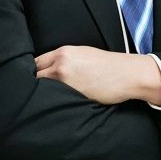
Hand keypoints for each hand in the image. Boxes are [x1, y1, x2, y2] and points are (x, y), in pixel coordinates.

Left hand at [35, 45, 160, 105]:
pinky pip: (54, 100)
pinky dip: (52, 103)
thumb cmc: (108, 66)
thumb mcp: (83, 55)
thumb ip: (64, 60)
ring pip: (41, 90)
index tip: (34, 82)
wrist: (127, 73)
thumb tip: (49, 71)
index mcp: (63, 52)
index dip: (32, 73)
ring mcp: (65, 79)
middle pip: (35, 76)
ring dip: (41, 96)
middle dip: (34, 85)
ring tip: (44, 102)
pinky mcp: (72, 94)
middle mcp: (61, 63)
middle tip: (36, 95)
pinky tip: (56, 107)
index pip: (36, 62)